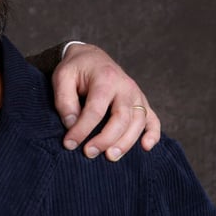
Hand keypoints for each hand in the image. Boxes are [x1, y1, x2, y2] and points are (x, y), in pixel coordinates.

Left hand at [52, 43, 160, 160]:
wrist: (91, 57)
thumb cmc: (75, 69)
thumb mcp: (62, 77)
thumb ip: (64, 100)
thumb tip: (71, 124)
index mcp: (105, 79)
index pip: (95, 110)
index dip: (82, 129)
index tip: (69, 144)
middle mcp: (125, 87)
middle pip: (122, 118)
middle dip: (106, 139)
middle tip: (89, 153)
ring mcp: (136, 95)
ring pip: (139, 122)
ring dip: (126, 142)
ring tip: (111, 157)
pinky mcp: (141, 102)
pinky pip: (153, 119)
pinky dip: (153, 134)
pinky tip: (146, 147)